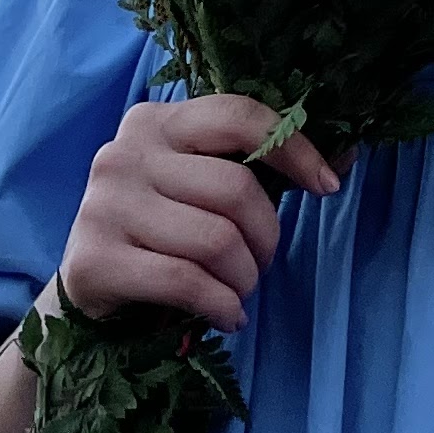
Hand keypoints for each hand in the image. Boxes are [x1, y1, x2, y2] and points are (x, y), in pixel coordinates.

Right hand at [54, 95, 341, 333]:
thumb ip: (260, 167)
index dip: (294, 149)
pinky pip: (185, 282)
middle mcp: (122, 153)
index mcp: (155, 122)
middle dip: (267, 237)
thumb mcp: (201, 188)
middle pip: (234, 189)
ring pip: (215, 240)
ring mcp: (102, 205)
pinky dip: (221, 305)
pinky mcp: (93, 260)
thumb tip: (347, 156)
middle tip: (263, 264)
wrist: (86, 295)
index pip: (239, 116)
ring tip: (240, 292)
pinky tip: (228, 316)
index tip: (327, 186)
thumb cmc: (160, 233)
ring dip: (245, 278)